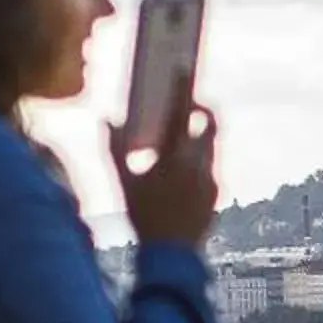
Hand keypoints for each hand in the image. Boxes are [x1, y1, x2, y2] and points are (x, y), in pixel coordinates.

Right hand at [116, 100, 217, 247]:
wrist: (171, 252)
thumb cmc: (143, 216)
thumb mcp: (124, 182)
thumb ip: (115, 149)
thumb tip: (105, 121)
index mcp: (172, 157)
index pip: (180, 112)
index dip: (182, 88)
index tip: (184, 69)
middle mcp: (197, 164)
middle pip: (209, 122)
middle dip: (201, 109)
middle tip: (190, 105)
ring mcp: (211, 177)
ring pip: (210, 145)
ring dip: (197, 137)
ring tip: (179, 145)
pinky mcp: (216, 191)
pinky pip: (209, 167)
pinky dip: (197, 163)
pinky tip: (182, 175)